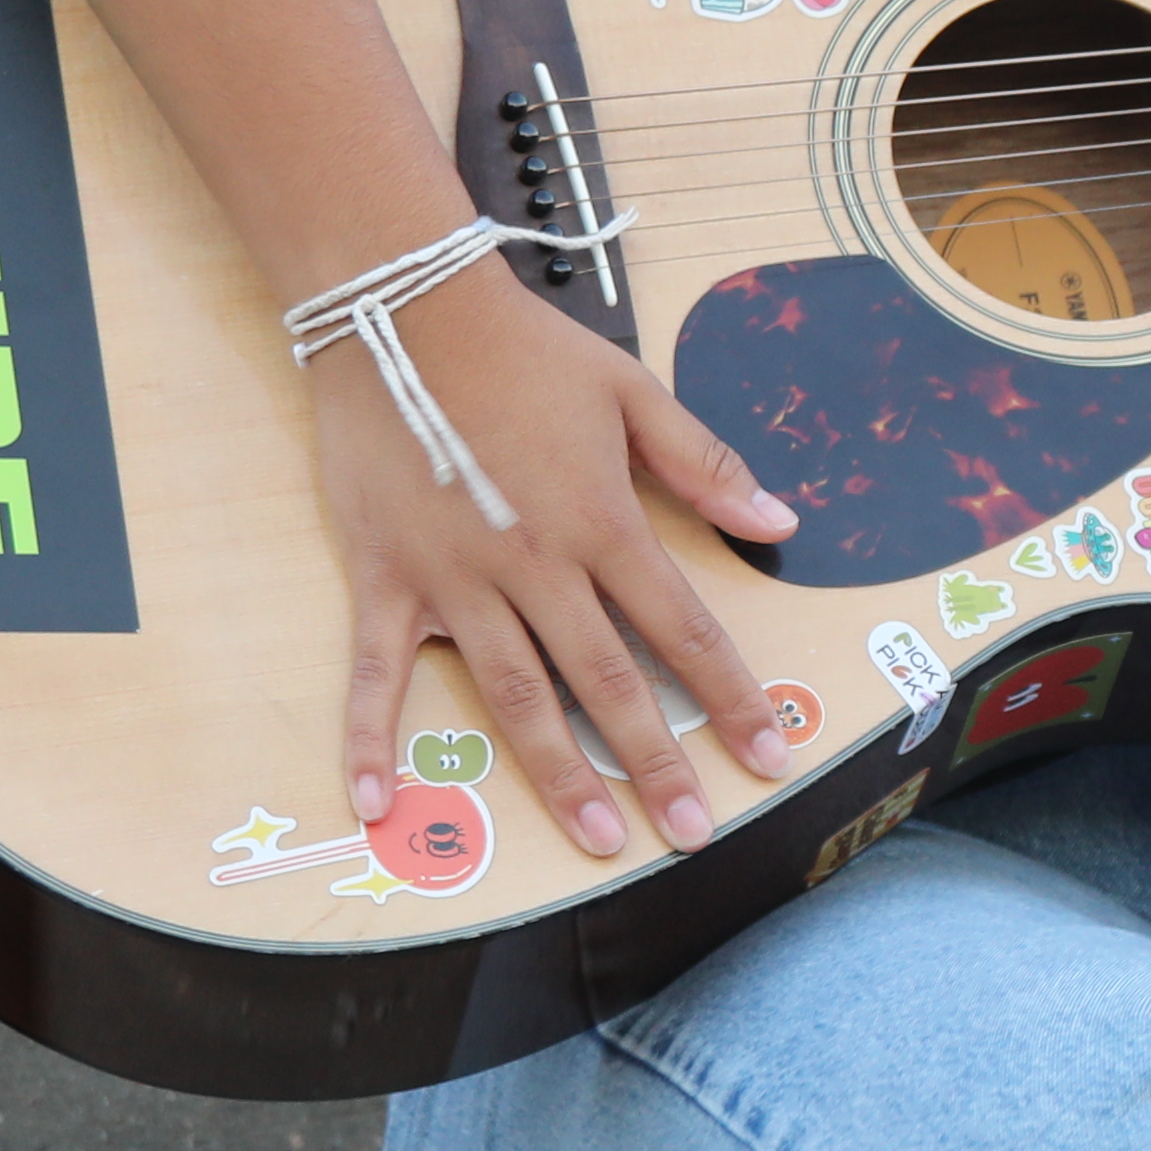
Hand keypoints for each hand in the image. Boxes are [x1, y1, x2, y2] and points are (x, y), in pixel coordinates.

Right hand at [315, 257, 806, 861]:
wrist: (402, 310)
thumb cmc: (525, 350)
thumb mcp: (633, 392)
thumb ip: (706, 464)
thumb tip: (780, 521)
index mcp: (601, 522)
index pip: (682, 629)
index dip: (730, 698)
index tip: (769, 758)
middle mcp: (534, 565)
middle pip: (604, 681)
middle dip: (655, 761)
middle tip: (692, 834)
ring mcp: (455, 579)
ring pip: (512, 694)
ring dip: (555, 773)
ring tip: (594, 840)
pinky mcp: (385, 578)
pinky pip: (377, 673)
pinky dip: (370, 739)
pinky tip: (377, 805)